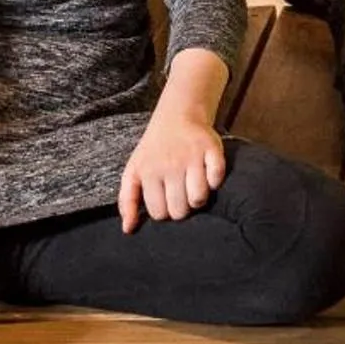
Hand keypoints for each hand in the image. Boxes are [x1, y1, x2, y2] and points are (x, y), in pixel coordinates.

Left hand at [119, 111, 225, 231]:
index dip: (164, 210)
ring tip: (194, 187)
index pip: (159, 213)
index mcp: (148, 172)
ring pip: (198, 199)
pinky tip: (208, 175)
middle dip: (182, 208)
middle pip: (180, 210)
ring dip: (198, 198)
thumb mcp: (133, 171)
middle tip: (181, 194)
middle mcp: (169, 164)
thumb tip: (128, 230)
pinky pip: (217, 178)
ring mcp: (192, 156)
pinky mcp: (211, 148)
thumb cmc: (154, 149)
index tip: (165, 198)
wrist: (178, 114)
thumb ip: (127, 201)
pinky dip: (215, 181)